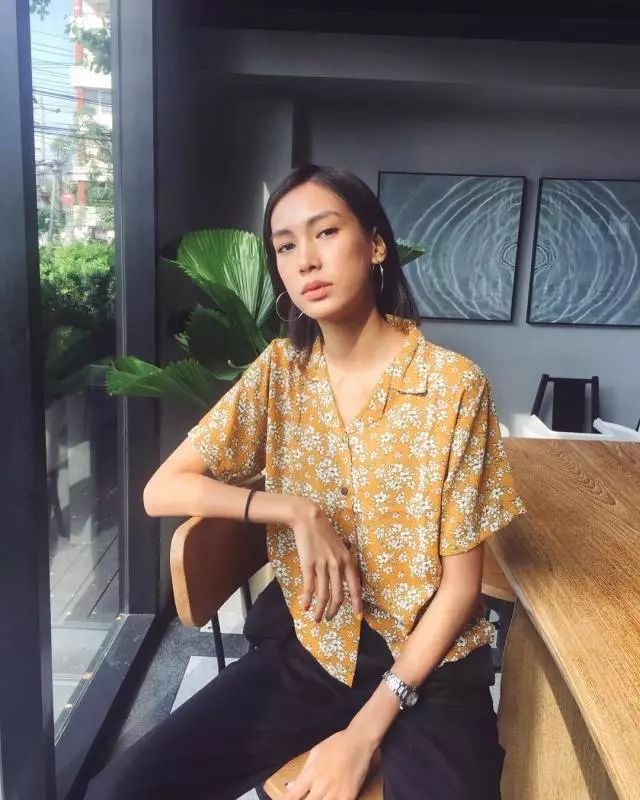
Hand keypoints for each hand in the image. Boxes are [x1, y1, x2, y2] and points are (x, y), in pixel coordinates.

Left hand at [284, 729, 378, 799]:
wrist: (359, 742)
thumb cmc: (335, 744)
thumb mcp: (315, 752)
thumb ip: (303, 771)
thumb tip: (290, 785)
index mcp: (312, 773)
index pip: (294, 795)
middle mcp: (322, 785)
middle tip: (303, 798)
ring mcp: (336, 793)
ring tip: (318, 797)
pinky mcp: (348, 797)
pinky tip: (330, 798)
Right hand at [291, 500, 362, 622]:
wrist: (309, 519)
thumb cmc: (324, 532)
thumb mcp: (340, 546)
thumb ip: (343, 562)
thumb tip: (345, 578)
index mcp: (348, 560)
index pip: (355, 587)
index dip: (357, 603)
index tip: (358, 616)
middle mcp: (337, 565)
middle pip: (339, 595)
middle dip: (334, 611)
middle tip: (330, 618)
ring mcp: (323, 565)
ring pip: (324, 595)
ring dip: (320, 610)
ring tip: (317, 618)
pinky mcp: (309, 564)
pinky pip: (310, 587)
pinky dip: (308, 599)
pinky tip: (305, 606)